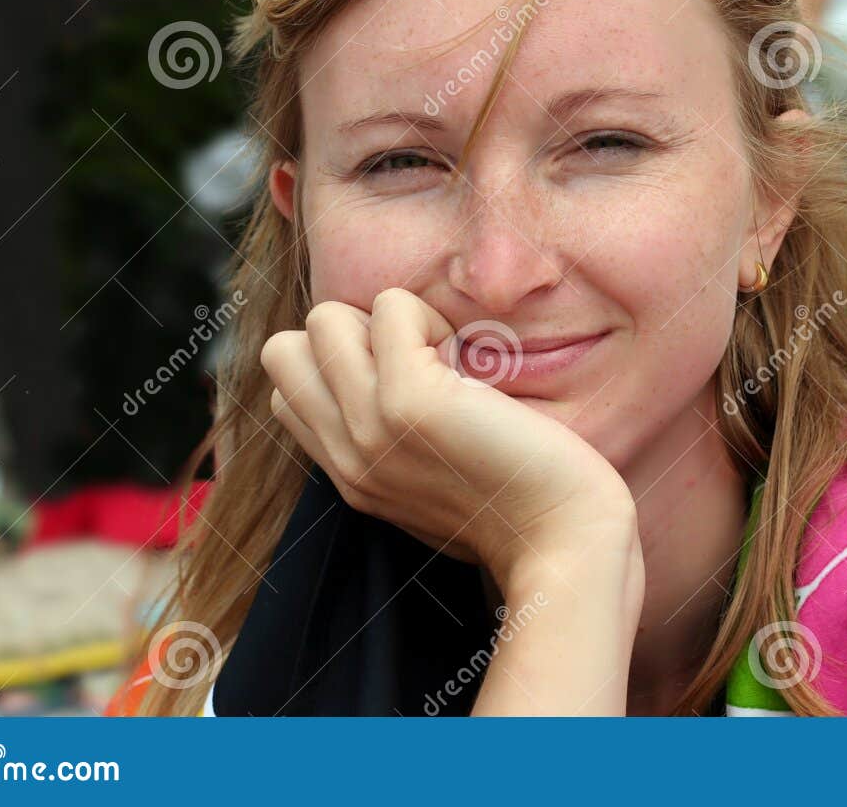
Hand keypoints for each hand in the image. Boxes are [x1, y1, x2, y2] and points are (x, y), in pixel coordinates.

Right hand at [259, 288, 636, 585]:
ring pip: (323, 319)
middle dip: (346, 334)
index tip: (407, 382)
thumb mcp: (432, 482)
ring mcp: (370, 427)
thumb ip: (393, 444)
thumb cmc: (520, 504)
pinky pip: (390, 306)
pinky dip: (428, 313)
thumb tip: (384, 377)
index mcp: (350, 475)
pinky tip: (467, 356)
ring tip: (442, 357)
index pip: (288, 393)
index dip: (342, 367)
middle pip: (283, 350)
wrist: (562, 539)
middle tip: (417, 362)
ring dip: (387, 319)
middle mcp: (348, 454)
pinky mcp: (407, 401)